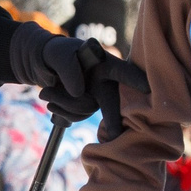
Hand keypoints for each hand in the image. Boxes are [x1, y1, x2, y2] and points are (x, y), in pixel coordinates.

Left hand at [8, 29, 146, 129]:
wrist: (42, 66)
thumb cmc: (55, 53)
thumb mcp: (58, 54)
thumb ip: (68, 68)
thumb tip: (79, 91)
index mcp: (105, 63)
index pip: (122, 71)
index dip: (135, 80)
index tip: (148, 87)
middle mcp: (105, 82)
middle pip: (111, 103)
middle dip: (113, 122)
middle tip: (115, 137)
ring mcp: (95, 98)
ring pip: (85, 111)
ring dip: (62, 104)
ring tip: (46, 92)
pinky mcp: (84, 109)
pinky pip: (74, 118)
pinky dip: (60, 111)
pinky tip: (52, 102)